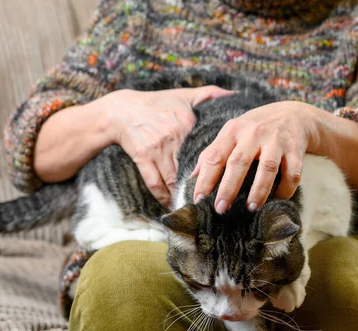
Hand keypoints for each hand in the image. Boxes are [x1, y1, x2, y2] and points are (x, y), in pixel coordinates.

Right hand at [102, 87, 232, 206]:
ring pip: (174, 180)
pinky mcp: (143, 158)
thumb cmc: (156, 103)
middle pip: (192, 168)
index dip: (219, 165)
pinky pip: (154, 183)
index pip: (207, 148)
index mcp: (188, 123)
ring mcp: (157, 149)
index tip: (229, 177)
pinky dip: (163, 197)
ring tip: (194, 208)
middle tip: (214, 201)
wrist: (122, 110)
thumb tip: (235, 95)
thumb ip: (211, 94)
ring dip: (183, 195)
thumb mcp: (184, 95)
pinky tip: (170, 205)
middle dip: (202, 186)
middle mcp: (174, 138)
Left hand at [192, 101, 319, 212]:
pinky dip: (286, 188)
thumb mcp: (232, 133)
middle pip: (239, 162)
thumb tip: (192, 177)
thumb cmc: (255, 128)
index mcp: (233, 130)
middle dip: (228, 188)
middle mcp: (253, 133)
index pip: (214, 156)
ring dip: (259, 190)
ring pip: (267, 168)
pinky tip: (279, 199)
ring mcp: (276, 140)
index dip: (205, 179)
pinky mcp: (295, 149)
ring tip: (251, 208)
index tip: (198, 200)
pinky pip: (292, 172)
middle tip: (221, 209)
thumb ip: (213, 152)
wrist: (293, 113)